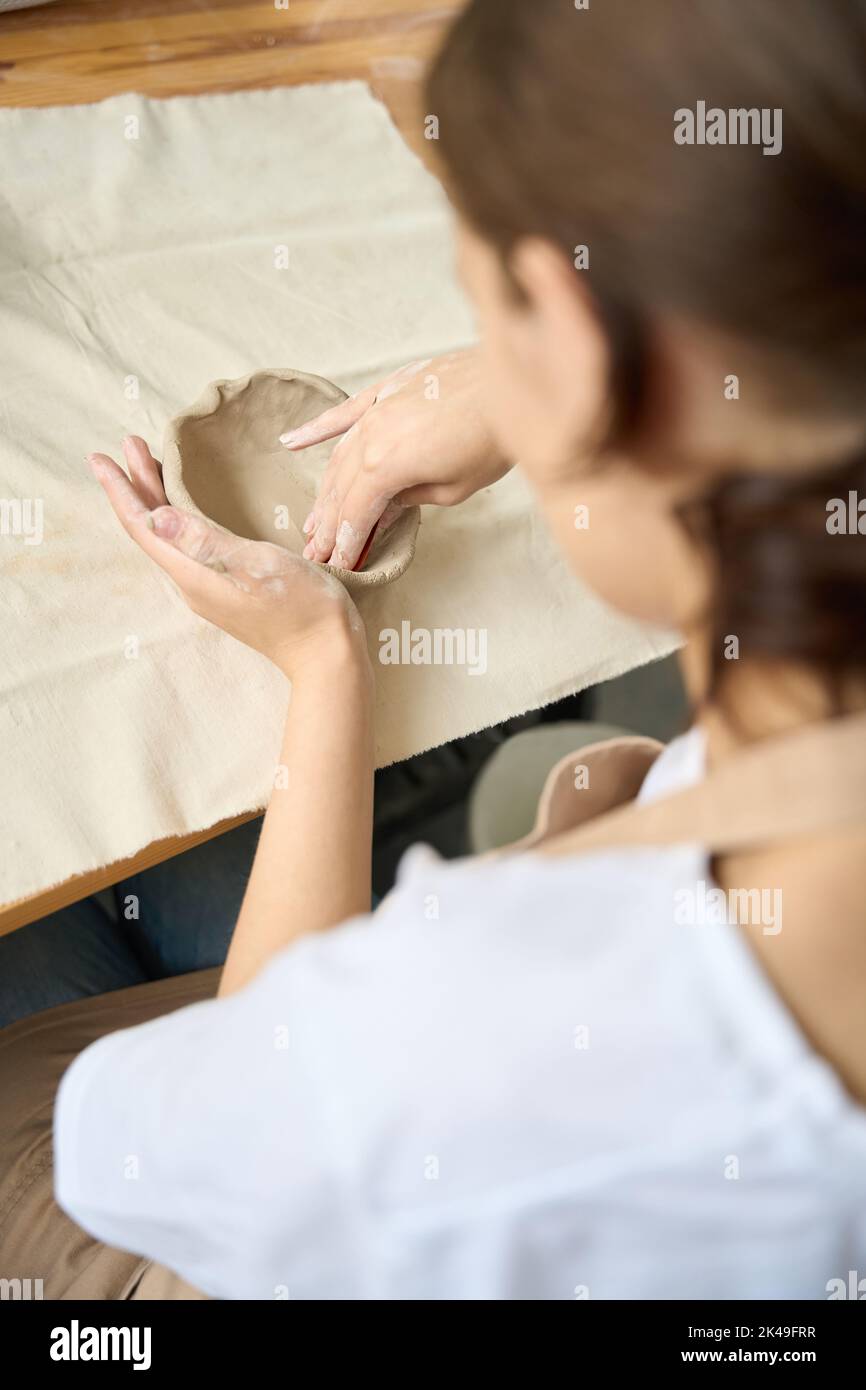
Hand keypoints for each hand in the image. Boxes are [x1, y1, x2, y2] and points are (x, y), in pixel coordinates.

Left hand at [88, 437, 367, 678]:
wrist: (327, 654)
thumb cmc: (301, 607)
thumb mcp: (256, 565)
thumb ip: (205, 540)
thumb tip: (154, 516)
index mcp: (194, 573)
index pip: (143, 527)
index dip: (120, 490)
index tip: (99, 457)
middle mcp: (193, 582)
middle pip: (152, 529)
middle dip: (137, 486)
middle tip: (130, 443)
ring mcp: (209, 589)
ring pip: (169, 537)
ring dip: (156, 499)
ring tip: (150, 466)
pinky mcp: (226, 591)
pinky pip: (188, 546)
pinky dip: (178, 517)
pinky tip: (186, 510)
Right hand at [280, 349, 511, 569]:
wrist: (512, 384)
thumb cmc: (491, 440)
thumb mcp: (453, 489)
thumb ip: (410, 500)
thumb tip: (384, 511)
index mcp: (384, 467)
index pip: (354, 514)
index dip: (344, 545)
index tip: (336, 567)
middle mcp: (370, 437)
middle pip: (340, 489)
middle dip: (328, 526)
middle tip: (314, 554)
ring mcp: (375, 410)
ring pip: (339, 457)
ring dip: (324, 491)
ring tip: (311, 521)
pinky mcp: (387, 391)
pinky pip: (343, 413)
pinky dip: (317, 429)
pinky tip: (291, 443)